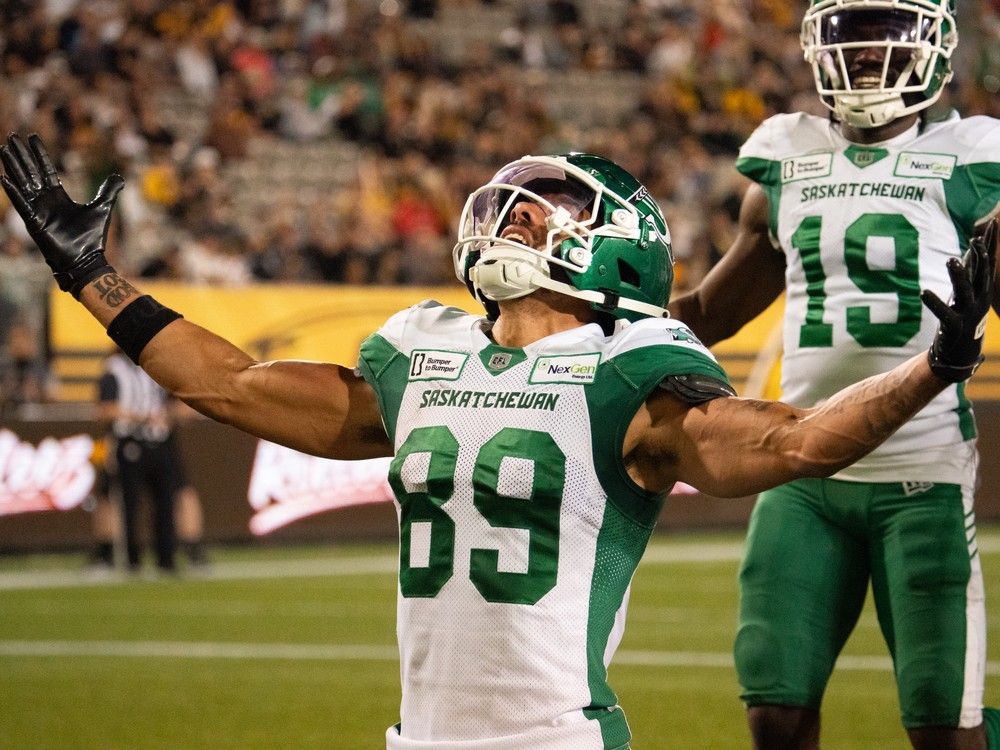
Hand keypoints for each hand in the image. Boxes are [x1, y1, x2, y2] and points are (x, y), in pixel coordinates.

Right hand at [0, 133, 123, 297]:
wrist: (86, 259)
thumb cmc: (92, 237)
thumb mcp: (102, 208)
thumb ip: (108, 191)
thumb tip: (119, 177)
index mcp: (59, 196)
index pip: (46, 169)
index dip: (39, 154)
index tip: (31, 138)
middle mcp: (45, 200)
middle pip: (30, 172)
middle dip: (21, 155)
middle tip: (12, 137)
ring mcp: (38, 210)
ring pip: (23, 183)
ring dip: (13, 166)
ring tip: (3, 149)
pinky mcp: (34, 222)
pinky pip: (22, 204)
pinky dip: (14, 192)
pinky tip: (4, 178)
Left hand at [921, 217, 997, 382]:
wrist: (961, 353)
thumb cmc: (963, 317)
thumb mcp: (968, 292)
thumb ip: (970, 270)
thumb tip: (972, 245)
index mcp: (982, 289)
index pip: (987, 262)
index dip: (990, 243)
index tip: (992, 223)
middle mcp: (979, 299)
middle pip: (981, 274)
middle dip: (980, 256)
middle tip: (976, 239)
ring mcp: (968, 313)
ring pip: (964, 290)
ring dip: (958, 275)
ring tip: (951, 259)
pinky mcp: (954, 326)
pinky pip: (944, 313)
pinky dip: (934, 303)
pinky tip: (924, 292)